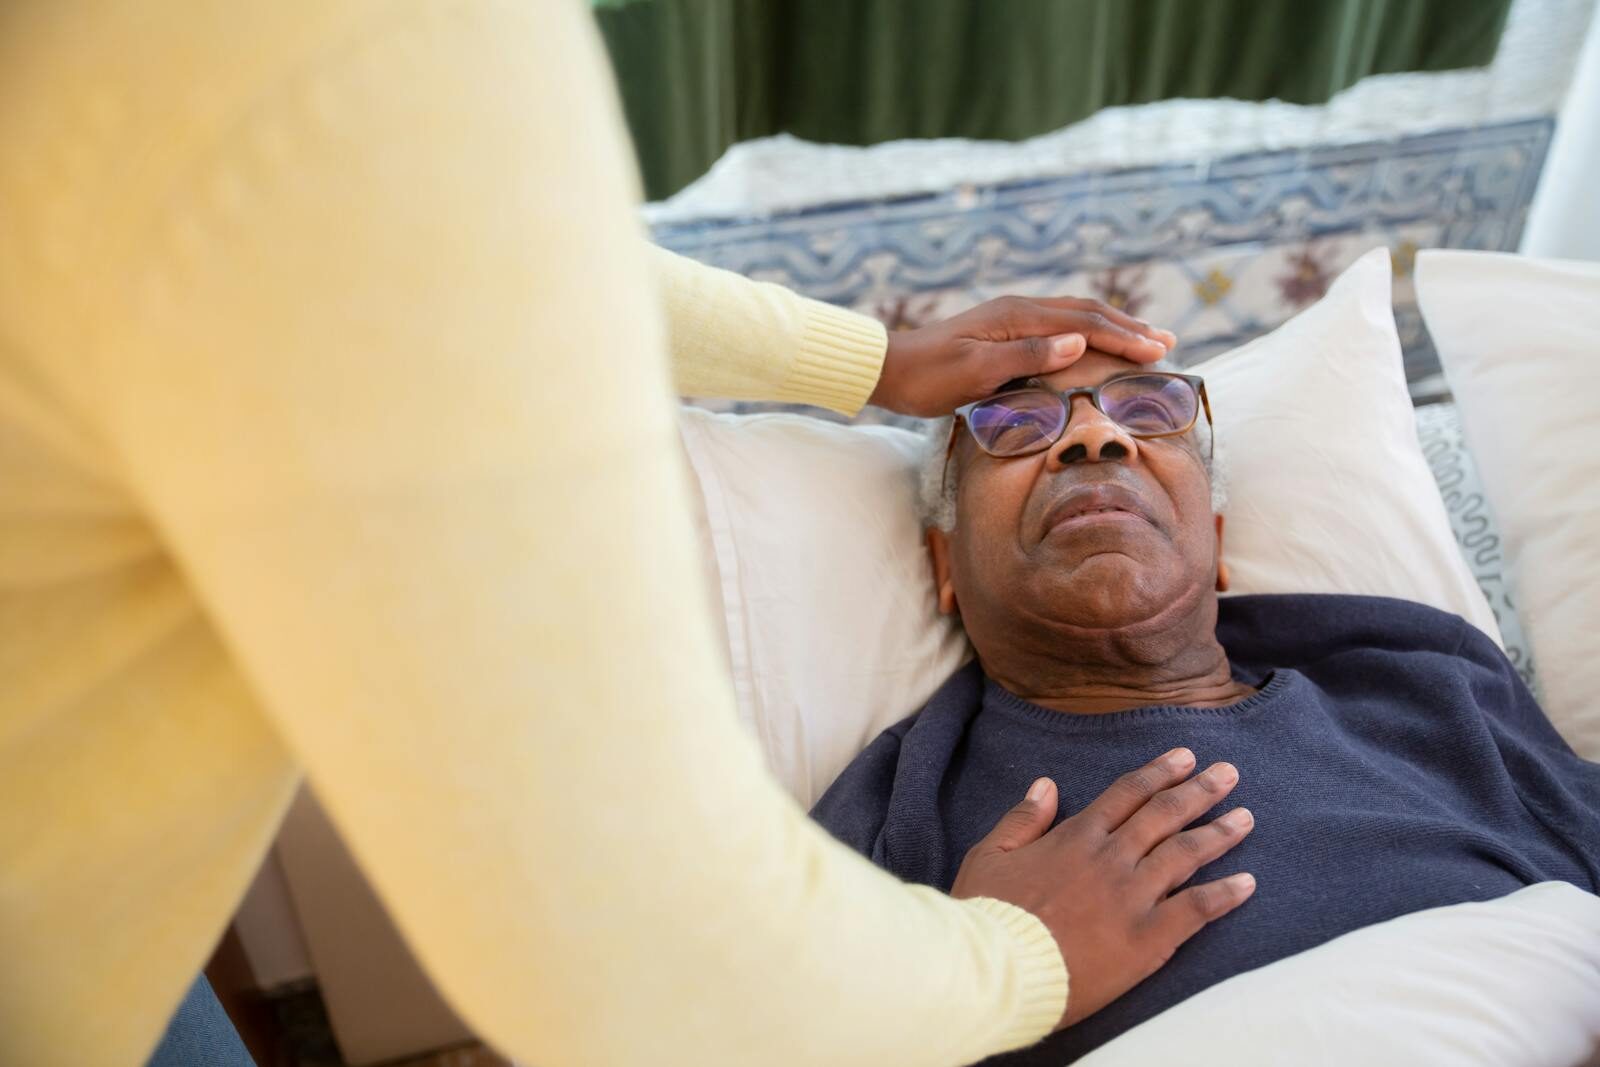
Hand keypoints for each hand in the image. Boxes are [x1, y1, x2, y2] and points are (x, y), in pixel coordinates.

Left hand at [868, 296, 1176, 416]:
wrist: (889, 371)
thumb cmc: (928, 378)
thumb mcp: (975, 371)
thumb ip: (1027, 356)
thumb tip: (1078, 342)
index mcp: (1017, 317)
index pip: (1084, 324)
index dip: (1124, 338)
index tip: (1158, 352)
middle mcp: (1019, 311)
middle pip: (1086, 313)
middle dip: (1128, 328)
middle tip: (1167, 343)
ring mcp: (1011, 320)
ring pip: (1074, 317)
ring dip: (1112, 328)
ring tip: (1144, 339)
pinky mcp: (1004, 334)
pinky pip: (1059, 328)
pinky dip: (1088, 334)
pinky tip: (1094, 345)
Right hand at [950, 748, 1255, 1029]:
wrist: (999, 969)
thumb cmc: (988, 913)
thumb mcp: (990, 854)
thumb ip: (1023, 818)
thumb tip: (1046, 784)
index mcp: (1075, 837)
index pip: (1126, 795)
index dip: (1158, 773)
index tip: (1185, 757)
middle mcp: (1110, 859)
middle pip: (1164, 816)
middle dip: (1199, 791)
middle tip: (1229, 774)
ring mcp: (1132, 897)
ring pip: (1185, 855)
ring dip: (1218, 834)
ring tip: (1246, 818)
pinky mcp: (1147, 938)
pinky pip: (1195, 909)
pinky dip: (1224, 895)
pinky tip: (1247, 883)